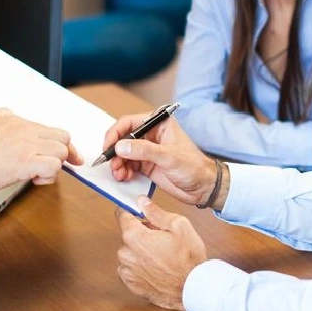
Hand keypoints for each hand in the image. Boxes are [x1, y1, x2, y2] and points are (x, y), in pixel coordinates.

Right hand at [0, 109, 82, 210]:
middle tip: (67, 164)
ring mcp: (26, 143)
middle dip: (65, 152)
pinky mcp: (28, 161)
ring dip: (54, 165)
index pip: (44, 127)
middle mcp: (23, 128)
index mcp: (11, 118)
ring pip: (62, 150)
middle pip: (62, 136)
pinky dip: (48, 176)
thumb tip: (5, 118)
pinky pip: (54, 166)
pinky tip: (35, 180)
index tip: (58, 152)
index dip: (53, 142)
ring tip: (38, 174)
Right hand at [103, 114, 217, 207]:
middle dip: (114, 152)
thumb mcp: (168, 157)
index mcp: (158, 124)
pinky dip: (123, 171)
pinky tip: (124, 177)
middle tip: (112, 165)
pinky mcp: (146, 165)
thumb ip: (143, 150)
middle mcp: (151, 135)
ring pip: (123, 154)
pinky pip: (128, 166)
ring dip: (118, 164)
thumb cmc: (194, 167)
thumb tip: (121, 146)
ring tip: (118, 174)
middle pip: (123, 139)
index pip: (129, 123)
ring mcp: (148, 151)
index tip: (108, 147)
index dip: (115, 134)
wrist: (203, 187)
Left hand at [115, 197, 206, 310]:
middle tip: (161, 239)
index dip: (131, 212)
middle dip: (142, 234)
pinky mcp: (131, 284)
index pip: (122, 215)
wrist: (193, 289)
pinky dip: (140, 267)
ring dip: (141, 252)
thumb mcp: (179, 226)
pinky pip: (131, 269)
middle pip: (128, 235)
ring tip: (161, 256)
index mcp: (134, 236)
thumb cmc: (188, 259)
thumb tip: (142, 202)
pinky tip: (156, 269)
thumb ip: (156, 212)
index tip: (138, 213)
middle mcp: (126, 254)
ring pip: (130, 253)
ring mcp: (127, 271)